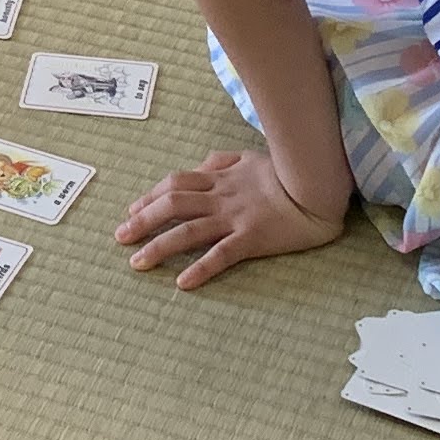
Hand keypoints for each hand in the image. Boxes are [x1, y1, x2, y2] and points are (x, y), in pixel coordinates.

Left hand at [114, 148, 348, 288]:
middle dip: (142, 221)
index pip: (176, 183)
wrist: (319, 185)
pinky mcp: (252, 238)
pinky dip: (200, 268)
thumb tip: (203, 164)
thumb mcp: (251, 156)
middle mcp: (221, 196)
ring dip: (159, 247)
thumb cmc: (288, 171)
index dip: (150, 196)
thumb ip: (224, 160)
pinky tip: (182, 282)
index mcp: (221, 177)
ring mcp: (235, 217)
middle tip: (120, 237)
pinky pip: (221, 254)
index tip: (132, 210)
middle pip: (172, 205)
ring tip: (137, 263)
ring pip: (188, 231)